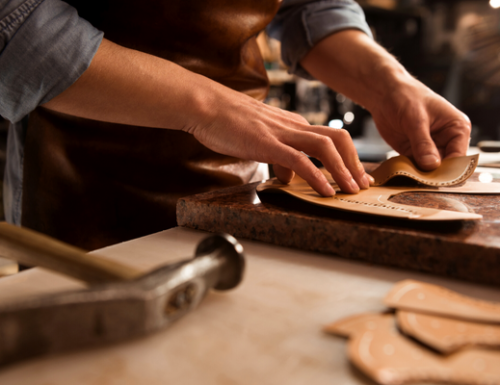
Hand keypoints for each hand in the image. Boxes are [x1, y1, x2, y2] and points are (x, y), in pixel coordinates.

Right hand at [43, 39, 370, 196]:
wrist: (206, 106)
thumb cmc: (228, 122)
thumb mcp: (261, 140)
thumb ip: (280, 156)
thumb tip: (290, 175)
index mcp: (293, 124)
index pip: (330, 137)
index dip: (348, 157)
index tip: (355, 176)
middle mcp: (294, 126)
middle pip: (338, 139)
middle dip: (354, 163)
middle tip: (362, 185)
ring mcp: (282, 133)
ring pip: (326, 147)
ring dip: (342, 170)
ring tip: (351, 191)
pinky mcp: (268, 143)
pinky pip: (300, 160)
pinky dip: (317, 177)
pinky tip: (325, 192)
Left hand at [370, 76, 470, 169]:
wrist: (384, 93)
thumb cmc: (405, 96)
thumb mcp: (415, 120)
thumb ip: (423, 143)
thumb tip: (432, 165)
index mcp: (457, 128)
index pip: (459, 156)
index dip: (448, 170)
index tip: (435, 178)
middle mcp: (447, 139)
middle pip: (445, 166)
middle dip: (433, 175)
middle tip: (420, 180)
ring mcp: (430, 147)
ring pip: (430, 169)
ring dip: (420, 175)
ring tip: (410, 177)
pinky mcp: (414, 151)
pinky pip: (415, 167)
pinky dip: (409, 172)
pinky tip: (402, 173)